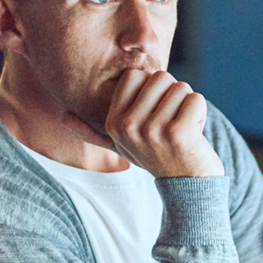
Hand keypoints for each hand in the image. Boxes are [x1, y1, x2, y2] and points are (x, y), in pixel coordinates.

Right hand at [89, 69, 222, 177]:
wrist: (187, 186)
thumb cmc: (157, 158)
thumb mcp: (121, 145)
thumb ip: (93, 131)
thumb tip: (62, 117)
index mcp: (113, 122)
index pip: (135, 76)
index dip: (152, 89)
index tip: (154, 114)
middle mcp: (128, 126)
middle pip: (160, 77)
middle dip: (173, 96)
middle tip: (172, 123)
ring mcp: (153, 131)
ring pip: (181, 87)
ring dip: (188, 106)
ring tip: (182, 129)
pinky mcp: (179, 134)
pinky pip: (196, 99)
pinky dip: (200, 112)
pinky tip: (194, 133)